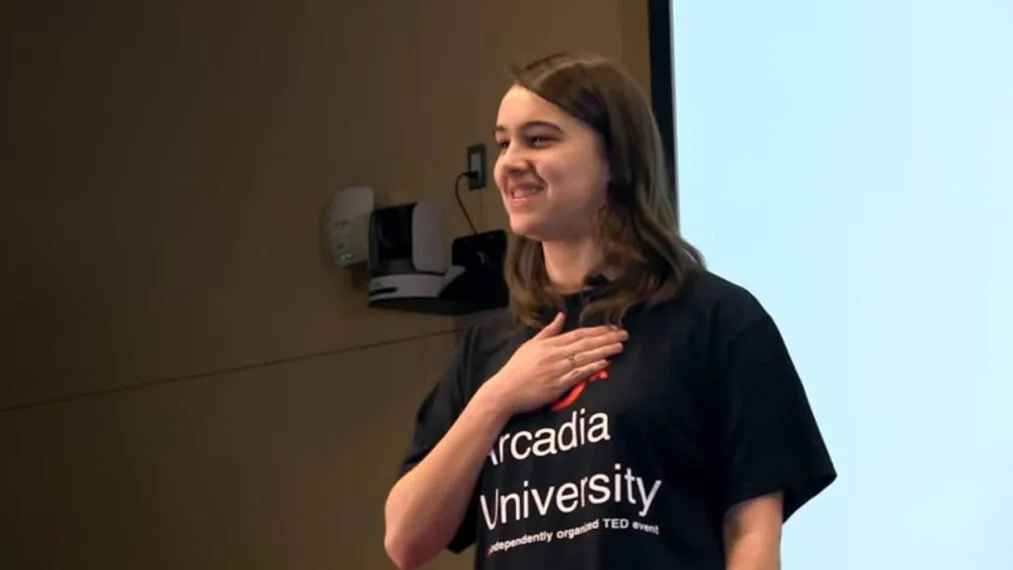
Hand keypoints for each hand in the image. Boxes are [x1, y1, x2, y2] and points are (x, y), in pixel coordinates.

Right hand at [482, 312, 628, 415]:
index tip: (613, 328)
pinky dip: (592, 367)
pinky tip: (605, 363)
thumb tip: (561, 316)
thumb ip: (548, 331)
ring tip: (620, 347)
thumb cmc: (516, 369)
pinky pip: (578, 374)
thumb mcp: (530, 345)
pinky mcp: (557, 385)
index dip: (597, 330)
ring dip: (604, 351)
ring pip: (585, 357)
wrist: (504, 391)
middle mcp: (554, 354)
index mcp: (549, 344)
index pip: (578, 334)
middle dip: (606, 338)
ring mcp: (557, 370)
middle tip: (624, 335)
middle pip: (585, 343)